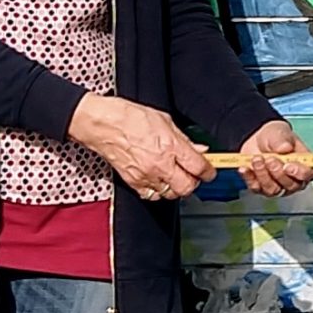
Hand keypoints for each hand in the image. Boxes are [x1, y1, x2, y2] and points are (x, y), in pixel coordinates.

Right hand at [70, 94, 215, 202]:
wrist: (103, 124)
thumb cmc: (130, 117)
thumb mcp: (165, 121)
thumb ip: (184, 139)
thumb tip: (199, 149)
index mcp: (171, 146)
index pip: (198, 167)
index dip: (208, 171)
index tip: (209, 171)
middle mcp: (160, 164)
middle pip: (187, 187)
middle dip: (193, 182)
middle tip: (193, 175)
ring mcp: (146, 175)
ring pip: (170, 194)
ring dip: (176, 187)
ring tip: (175, 176)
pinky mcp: (133, 182)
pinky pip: (152, 195)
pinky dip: (158, 191)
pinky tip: (159, 180)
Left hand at [237, 118, 312, 196]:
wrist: (257, 139)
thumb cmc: (275, 137)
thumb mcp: (279, 132)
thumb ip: (283, 140)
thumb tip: (285, 148)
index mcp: (304, 165)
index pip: (309, 175)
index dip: (300, 173)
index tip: (288, 166)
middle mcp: (293, 179)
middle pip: (290, 185)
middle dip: (278, 173)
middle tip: (269, 159)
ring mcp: (277, 186)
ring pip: (273, 189)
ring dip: (263, 175)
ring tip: (257, 159)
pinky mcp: (261, 187)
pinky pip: (256, 188)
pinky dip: (249, 177)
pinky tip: (245, 167)